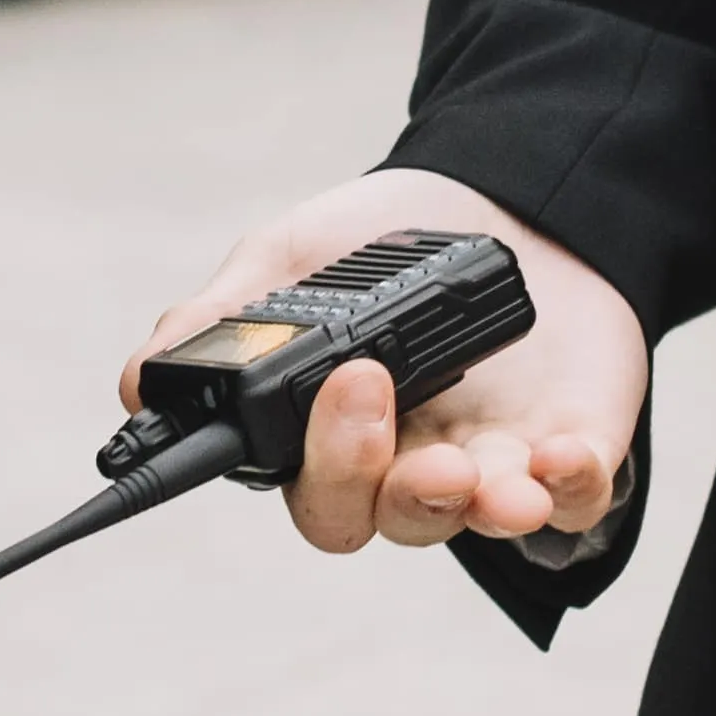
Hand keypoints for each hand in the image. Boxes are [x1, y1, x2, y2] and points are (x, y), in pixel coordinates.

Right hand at [130, 167, 647, 556]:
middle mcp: (404, 461)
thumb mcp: (287, 257)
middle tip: (368, 389)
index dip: (301, 469)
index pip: (305, 487)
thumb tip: (141, 380)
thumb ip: (220, 319)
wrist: (501, 193)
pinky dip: (566, 489)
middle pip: (374, 514)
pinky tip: (558, 455)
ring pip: (470, 522)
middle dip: (365, 471)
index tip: (282, 430)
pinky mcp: (569, 449)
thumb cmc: (382, 238)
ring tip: (473, 473)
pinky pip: (573, 501)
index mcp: (330, 431)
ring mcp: (488, 462)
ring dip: (469, 508)